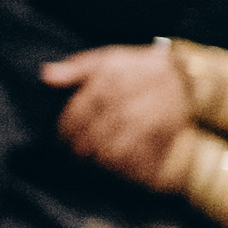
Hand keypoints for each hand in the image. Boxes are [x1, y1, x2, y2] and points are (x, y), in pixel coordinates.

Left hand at [43, 42, 193, 174]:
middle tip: (72, 152)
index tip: (60, 136)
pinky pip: (137, 161)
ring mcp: (149, 122)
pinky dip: (122, 168)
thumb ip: (75, 68)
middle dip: (78, 148)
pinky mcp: (163, 138)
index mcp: (112, 81)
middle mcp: (130, 102)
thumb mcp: (106, 60)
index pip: (77, 113)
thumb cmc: (136, 69)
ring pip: (113, 153)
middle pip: (92, 137)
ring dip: (97, 160)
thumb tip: (46, 76)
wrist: (182, 77)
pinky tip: (114, 164)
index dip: (64, 129)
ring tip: (90, 159)